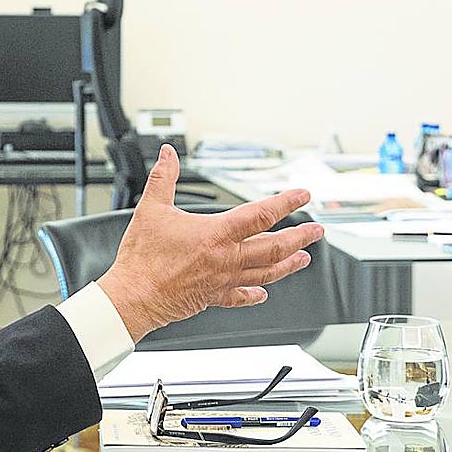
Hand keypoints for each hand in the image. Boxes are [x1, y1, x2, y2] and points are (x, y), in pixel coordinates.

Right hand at [97, 144, 324, 341]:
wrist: (135, 296)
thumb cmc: (143, 258)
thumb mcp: (151, 208)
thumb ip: (164, 178)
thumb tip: (169, 155)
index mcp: (216, 234)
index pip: (261, 214)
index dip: (285, 202)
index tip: (302, 196)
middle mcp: (227, 258)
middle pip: (274, 247)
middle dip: (300, 237)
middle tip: (317, 231)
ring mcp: (223, 280)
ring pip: (266, 272)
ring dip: (288, 265)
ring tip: (303, 259)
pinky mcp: (213, 297)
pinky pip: (241, 296)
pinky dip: (254, 294)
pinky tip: (262, 293)